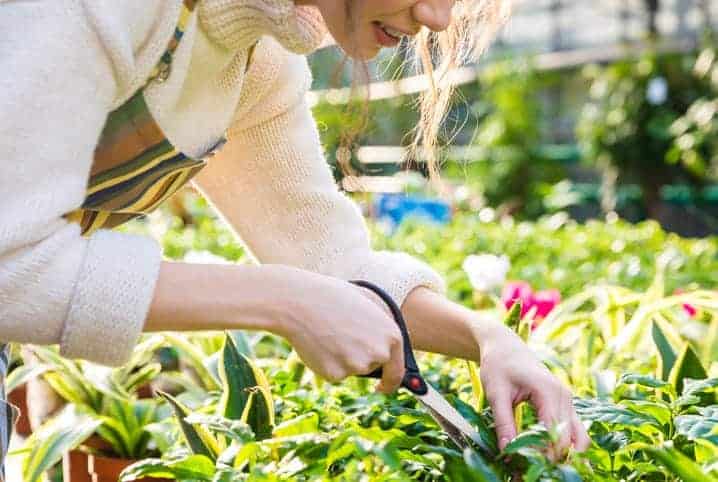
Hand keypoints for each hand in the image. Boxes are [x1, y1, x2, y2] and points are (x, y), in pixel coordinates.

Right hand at [267, 265, 404, 391]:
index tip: (382, 386)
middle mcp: (379, 353)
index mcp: (392, 335)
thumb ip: (378, 328)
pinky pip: (333, 373)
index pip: (397, 370)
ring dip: (341, 359)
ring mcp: (357, 365)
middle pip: (371, 368)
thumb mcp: (365, 305)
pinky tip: (318, 343)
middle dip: (359, 359)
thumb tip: (383, 347)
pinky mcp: (335, 374)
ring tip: (328, 333)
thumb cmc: (332, 297)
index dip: (390, 381)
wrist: (300, 302)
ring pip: (350, 370)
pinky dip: (325, 363)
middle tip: (341, 339)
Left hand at [472, 319, 590, 458]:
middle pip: (569, 439)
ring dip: (564, 454)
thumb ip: (503, 422)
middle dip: (553, 458)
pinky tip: (547, 455)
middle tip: (530, 471)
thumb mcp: (496, 393)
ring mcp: (567, 399)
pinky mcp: (565, 403)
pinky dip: (566, 445)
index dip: (543, 454)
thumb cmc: (498, 365)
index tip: (525, 466)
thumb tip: (507, 451)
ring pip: (579, 437)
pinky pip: (574, 430)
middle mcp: (564, 395)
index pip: (554, 432)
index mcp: (547, 390)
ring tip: (542, 465)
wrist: (505, 346)